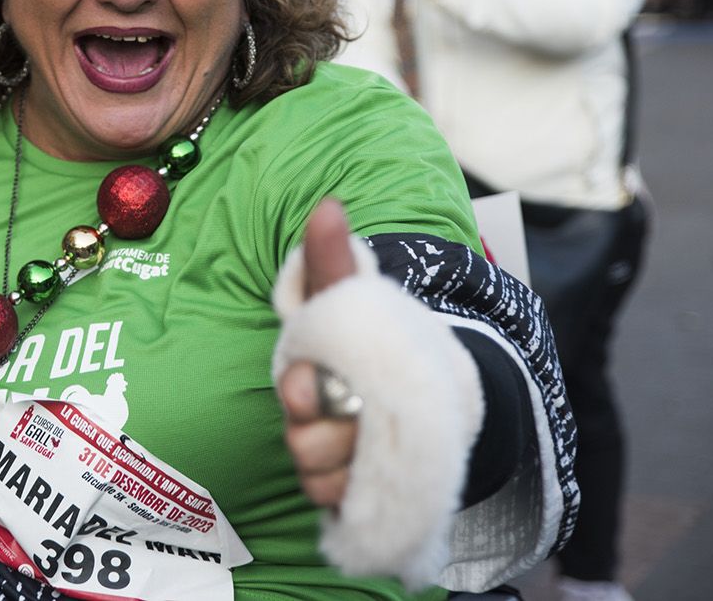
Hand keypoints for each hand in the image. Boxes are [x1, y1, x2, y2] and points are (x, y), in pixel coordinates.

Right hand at [279, 198, 360, 509]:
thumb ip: (334, 256)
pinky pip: (340, 507)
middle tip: (371, 413)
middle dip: (344, 432)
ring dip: (357, 465)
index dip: (305, 393)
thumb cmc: (376, 337)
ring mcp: (322, 461)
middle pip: (308, 444)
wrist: (420, 387)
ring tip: (383, 441)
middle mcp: (306, 421)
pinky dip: (361, 495)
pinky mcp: (343, 493)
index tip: (318, 387)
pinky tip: (380, 475)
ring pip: (323, 479)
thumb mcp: (357, 295)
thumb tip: (328, 204)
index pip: (293, 394)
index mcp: (304, 375)